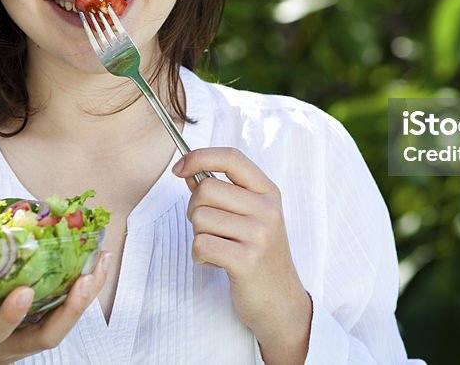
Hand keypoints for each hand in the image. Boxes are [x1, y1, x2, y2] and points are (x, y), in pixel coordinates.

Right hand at [0, 252, 111, 364]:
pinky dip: (88, 286)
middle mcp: (12, 343)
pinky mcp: (46, 322)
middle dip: (68, 312)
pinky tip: (100, 258)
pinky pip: (71, 308)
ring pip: (66, 323)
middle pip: (47, 337)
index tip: (23, 291)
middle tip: (83, 280)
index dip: (10, 316)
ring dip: (87, 294)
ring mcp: (32, 335)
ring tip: (101, 260)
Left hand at [174, 148, 311, 364]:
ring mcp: (259, 235)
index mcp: (268, 192)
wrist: (281, 301)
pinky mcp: (246, 261)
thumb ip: (222, 192)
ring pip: (200, 218)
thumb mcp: (249, 216)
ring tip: (219, 247)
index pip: (231, 158)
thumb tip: (188, 171)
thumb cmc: (260, 255)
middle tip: (208, 227)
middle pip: (206, 189)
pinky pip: (201, 245)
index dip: (199, 157)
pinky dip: (200, 255)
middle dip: (194, 209)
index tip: (179, 168)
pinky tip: (218, 262)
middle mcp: (267, 209)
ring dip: (199, 235)